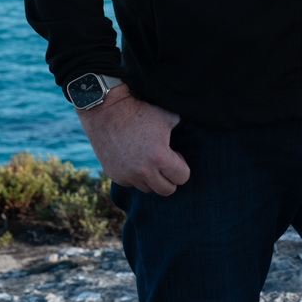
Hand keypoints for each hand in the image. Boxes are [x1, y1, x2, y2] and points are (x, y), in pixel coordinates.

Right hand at [76, 84, 190, 195]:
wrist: (107, 112)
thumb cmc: (140, 111)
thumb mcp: (168, 117)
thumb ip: (182, 130)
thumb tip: (194, 135)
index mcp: (160, 157)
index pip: (182, 178)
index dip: (182, 167)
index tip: (175, 155)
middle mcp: (144, 171)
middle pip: (167, 190)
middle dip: (170, 179)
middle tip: (166, 164)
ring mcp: (128, 176)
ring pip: (148, 188)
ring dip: (152, 178)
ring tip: (149, 160)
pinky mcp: (115, 176)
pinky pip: (132, 183)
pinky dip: (136, 176)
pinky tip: (134, 159)